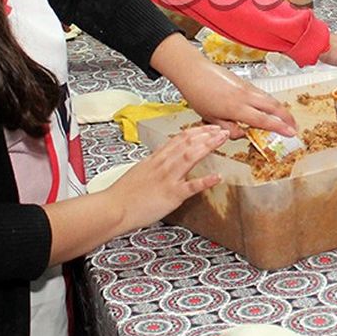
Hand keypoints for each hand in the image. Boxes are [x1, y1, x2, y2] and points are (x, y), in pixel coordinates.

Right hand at [107, 125, 227, 230]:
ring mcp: (168, 179)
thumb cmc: (124, 193)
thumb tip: (164, 158)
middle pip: (187, 143)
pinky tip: (218, 177)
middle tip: (223, 129)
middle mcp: (163, 165)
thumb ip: (154, 163)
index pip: (179, 139)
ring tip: (222, 140)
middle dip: (207, 134)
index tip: (209, 127)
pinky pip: (191, 187)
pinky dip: (205, 181)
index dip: (197, 131)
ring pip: (190, 157)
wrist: (113, 208)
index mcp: (156, 159)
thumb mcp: (140, 170)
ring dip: (208, 146)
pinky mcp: (171, 195)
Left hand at [153, 35, 296, 135]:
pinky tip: (269, 107)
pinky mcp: (244, 82)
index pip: (263, 120)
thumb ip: (228, 128)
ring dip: (280, 109)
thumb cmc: (198, 94)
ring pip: (269, 98)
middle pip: (273, 106)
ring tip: (285, 118)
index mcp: (236, 108)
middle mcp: (245, 96)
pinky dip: (270, 101)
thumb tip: (241, 134)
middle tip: (294, 126)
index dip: (280, 127)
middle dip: (287, 117)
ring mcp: (246, 87)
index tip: (291, 133)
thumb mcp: (210, 118)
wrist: (193, 72)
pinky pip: (262, 93)